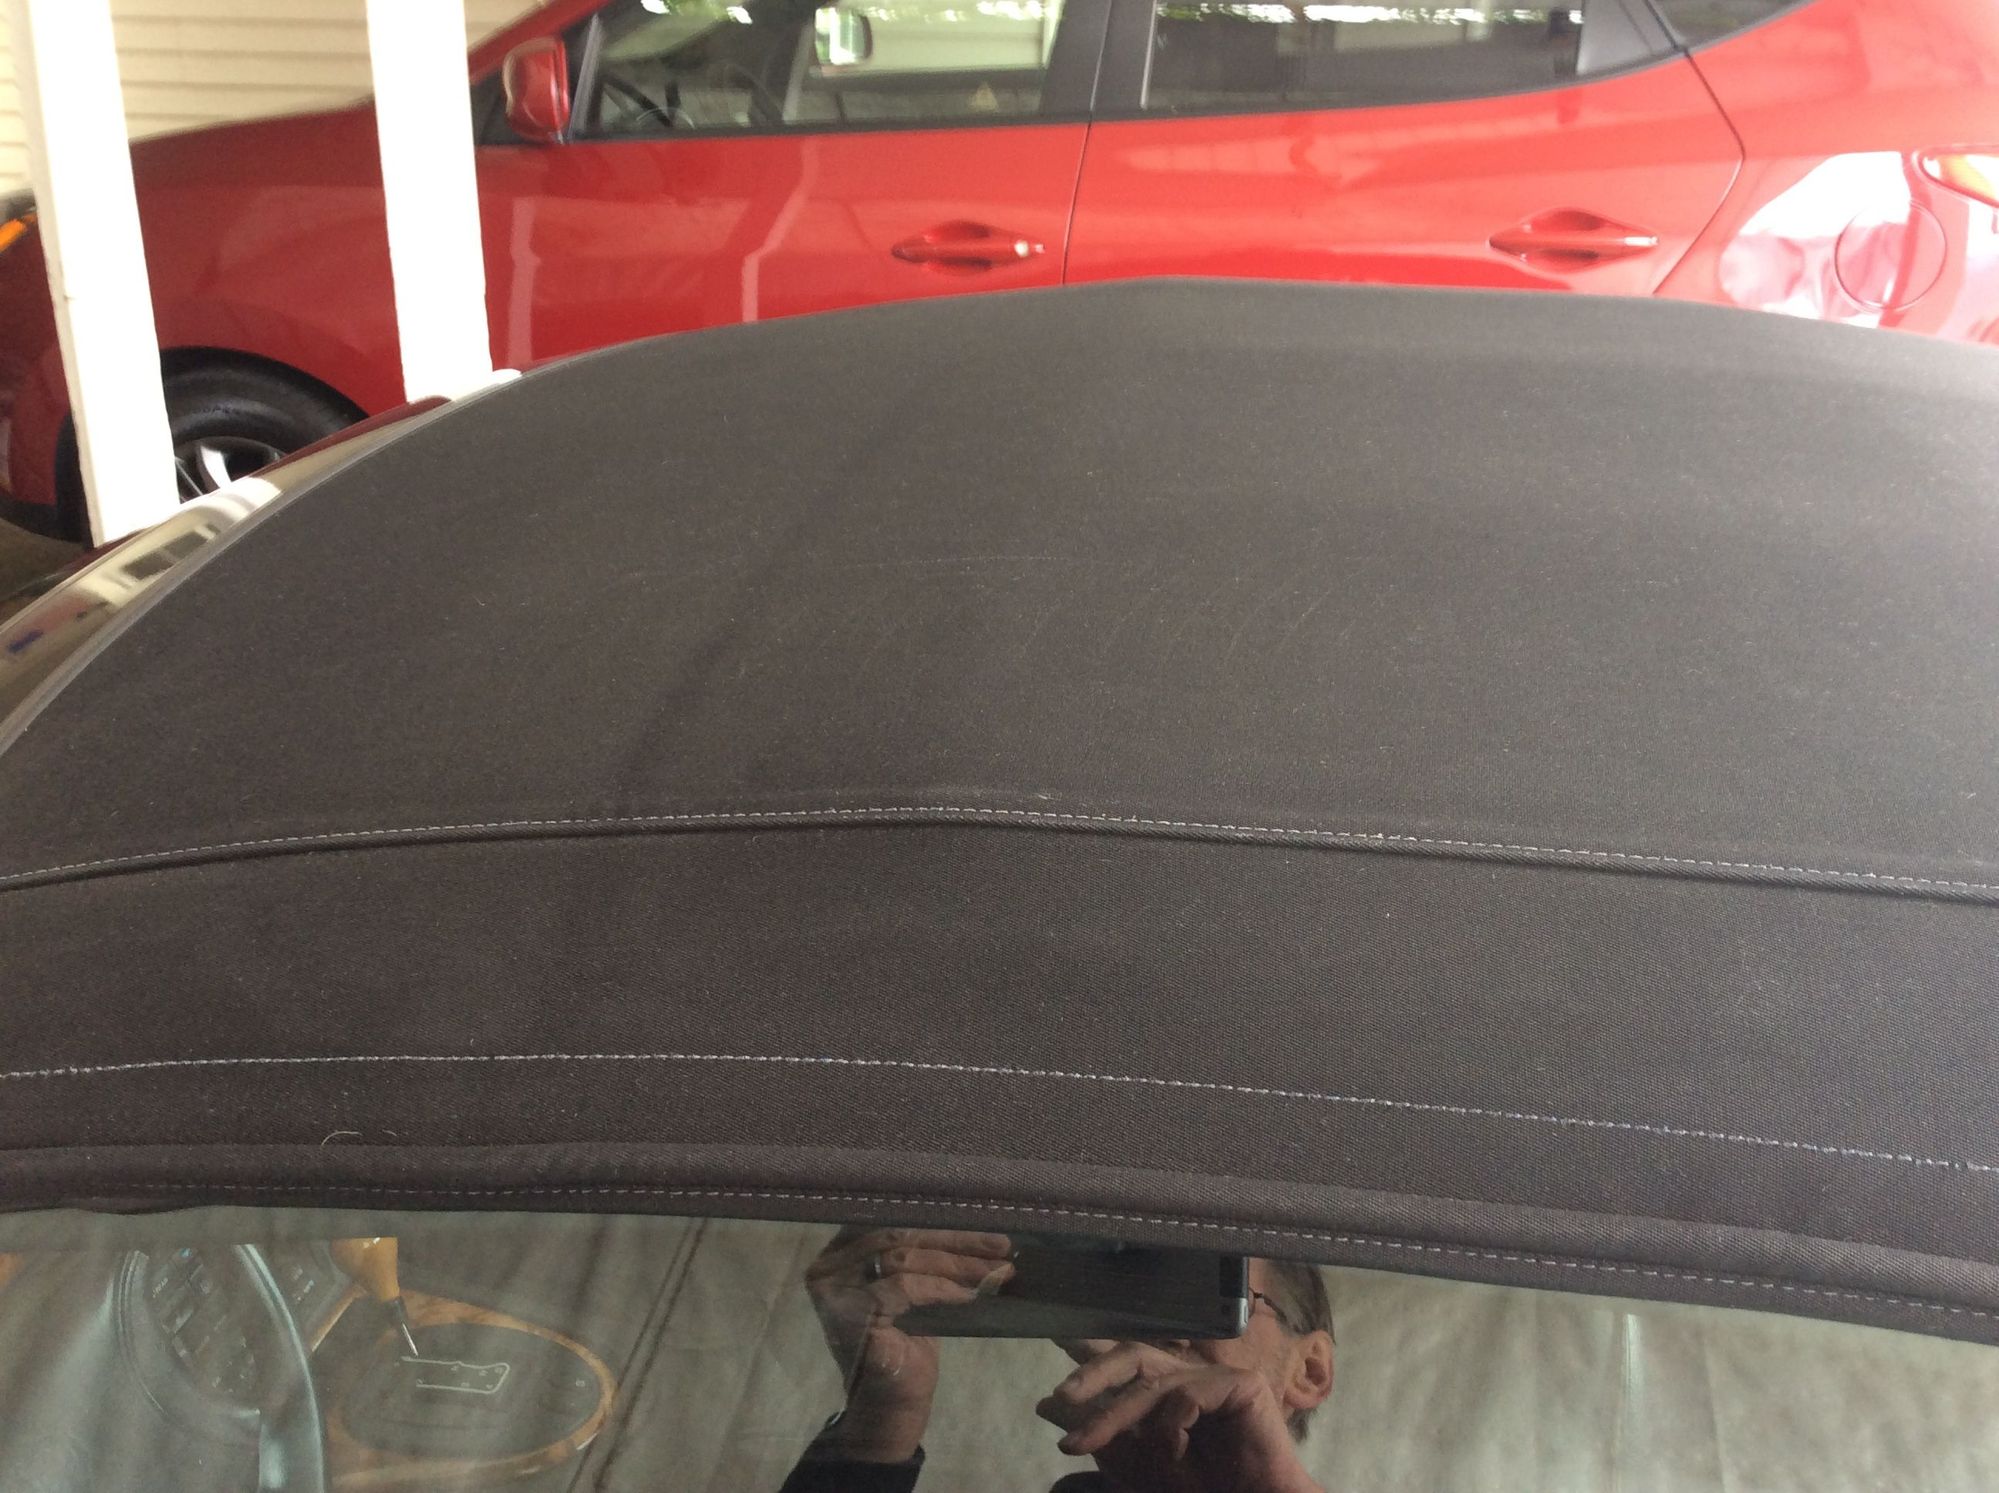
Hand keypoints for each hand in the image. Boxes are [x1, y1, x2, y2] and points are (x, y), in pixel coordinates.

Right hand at [803, 1227, 1014, 1460]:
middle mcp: (828, 1267)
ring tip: (995, 1270)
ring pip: (905, 1258)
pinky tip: (970, 1294)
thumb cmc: (904, 1343)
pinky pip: (905, 1287)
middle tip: (1000, 1245)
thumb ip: (923, 1254)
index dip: (941, 1222)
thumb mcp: (913, 1287)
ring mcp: (835, 1290)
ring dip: (958, 1263)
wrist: (890, 1405)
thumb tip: (975, 1227)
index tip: (986, 1226)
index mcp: (839, 1252)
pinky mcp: (851, 1313)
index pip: (894, 1222)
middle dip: (956, 1240)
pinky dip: (942, 1288)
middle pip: (899, 1236)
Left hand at [1037, 1340, 1324, 1492]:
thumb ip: (1100, 1435)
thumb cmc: (1206, 1489)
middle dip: (1093, 1371)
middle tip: (1061, 1396)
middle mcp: (1191, 1377)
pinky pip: (1186, 1397)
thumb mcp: (1139, 1466)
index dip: (1093, 1350)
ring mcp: (1217, 1377)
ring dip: (1114, 1414)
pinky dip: (1168, 1429)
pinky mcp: (1242, 1384)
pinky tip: (1174, 1455)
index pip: (1127, 1362)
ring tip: (1083, 1443)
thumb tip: (1048, 1405)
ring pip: (1152, 1382)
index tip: (1057, 1343)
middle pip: (1135, 1355)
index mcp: (1170, 1391)